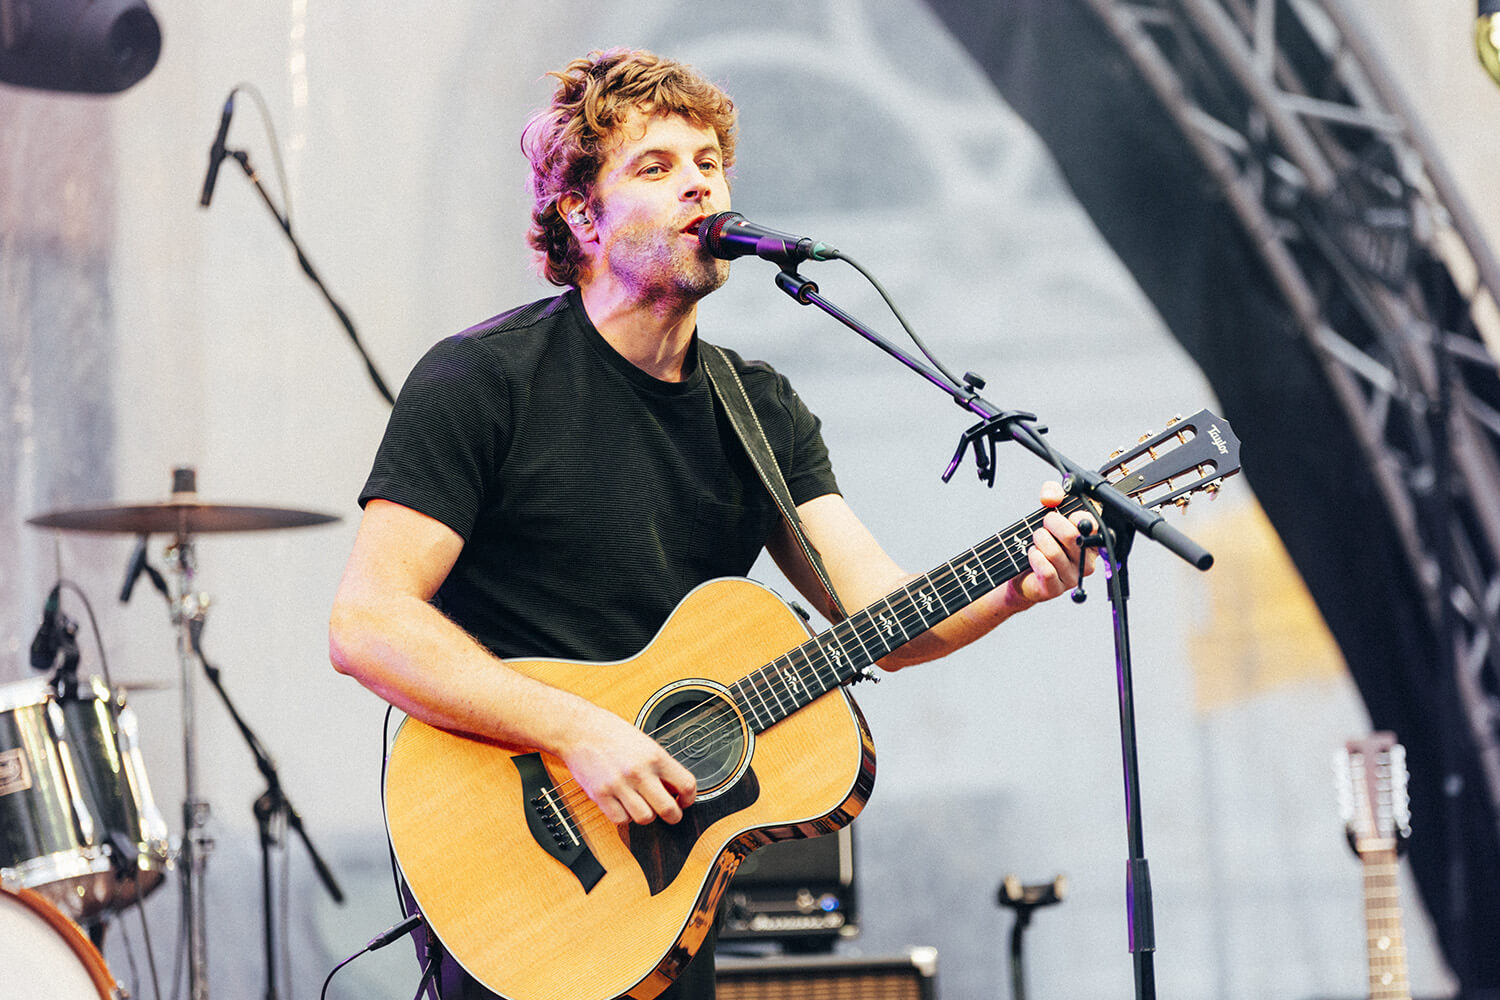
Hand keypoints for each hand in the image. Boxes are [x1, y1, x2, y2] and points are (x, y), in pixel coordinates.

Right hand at [558, 706, 696, 825]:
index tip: (684, 801)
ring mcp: (620, 784)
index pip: (687, 785)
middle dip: (673, 816)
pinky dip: (624, 816)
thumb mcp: (644, 743)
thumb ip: (660, 766)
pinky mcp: (601, 795)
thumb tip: (674, 790)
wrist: (578, 730)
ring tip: (641, 804)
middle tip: (669, 813)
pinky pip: (620, 819)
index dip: (690, 799)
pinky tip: (622, 805)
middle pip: (668, 809)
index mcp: (655, 756)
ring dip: (646, 815)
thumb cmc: (611, 733)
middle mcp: (639, 771)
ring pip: (645, 818)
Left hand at [1008, 480, 1096, 606]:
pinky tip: (1033, 554)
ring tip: (1037, 540)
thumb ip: (1053, 493)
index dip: (1076, 515)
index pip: (1092, 524)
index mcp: (1091, 540)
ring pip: (1055, 552)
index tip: (1066, 514)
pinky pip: (1046, 569)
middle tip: (1045, 524)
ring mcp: (1073, 576)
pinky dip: (1034, 557)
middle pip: (1072, 536)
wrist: (1024, 572)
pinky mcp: (1056, 588)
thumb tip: (1051, 497)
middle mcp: (1086, 560)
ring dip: (1039, 540)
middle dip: (1051, 523)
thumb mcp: (1049, 511)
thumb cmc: (1043, 541)